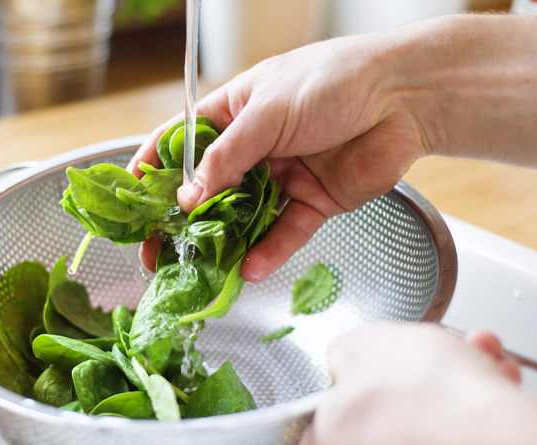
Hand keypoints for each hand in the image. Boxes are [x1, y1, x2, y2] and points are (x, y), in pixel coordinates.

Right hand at [128, 34, 429, 279]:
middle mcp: (255, 147)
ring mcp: (283, 176)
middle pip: (208, 189)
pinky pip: (286, 232)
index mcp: (235, 112)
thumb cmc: (333, 81)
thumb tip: (188, 197)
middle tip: (157, 252)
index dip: (154, 169)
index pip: (182, 143)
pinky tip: (249, 269)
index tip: (131, 199)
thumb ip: (227, 158)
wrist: (404, 96)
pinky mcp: (314, 201)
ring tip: (199, 270)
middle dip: (182, 221)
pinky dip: (269, 251)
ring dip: (223, 244)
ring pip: (245, 217)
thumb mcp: (267, 112)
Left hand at [276, 323, 526, 444]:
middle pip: (374, 438)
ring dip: (448, 396)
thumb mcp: (369, 345)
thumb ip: (344, 354)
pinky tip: (494, 383)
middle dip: (402, 395)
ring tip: (474, 362)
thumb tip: (344, 364)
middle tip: (426, 365)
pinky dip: (478, 417)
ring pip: (425, 437)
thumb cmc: (432, 401)